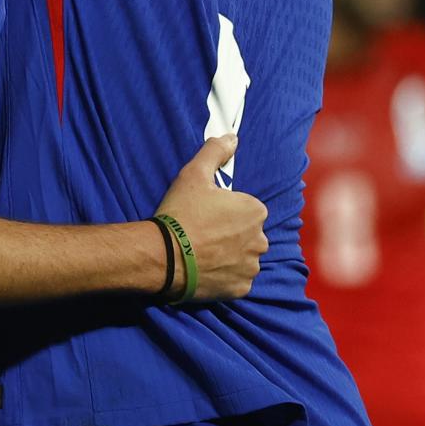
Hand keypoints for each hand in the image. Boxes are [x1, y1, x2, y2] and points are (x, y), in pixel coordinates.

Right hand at [154, 136, 268, 300]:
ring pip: (244, 258)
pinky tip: (204, 269)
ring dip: (230, 256)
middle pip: (247, 234)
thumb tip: (232, 136)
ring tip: (202, 253)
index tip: (204, 213)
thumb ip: (214, 152)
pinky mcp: (240, 288)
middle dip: (231, 234)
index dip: (224, 210)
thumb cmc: (180, 213)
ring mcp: (251, 266)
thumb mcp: (193, 175)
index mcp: (254, 211)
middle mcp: (260, 239)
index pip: (246, 209)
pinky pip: (237, 280)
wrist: (164, 255)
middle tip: (202, 234)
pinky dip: (225, 276)